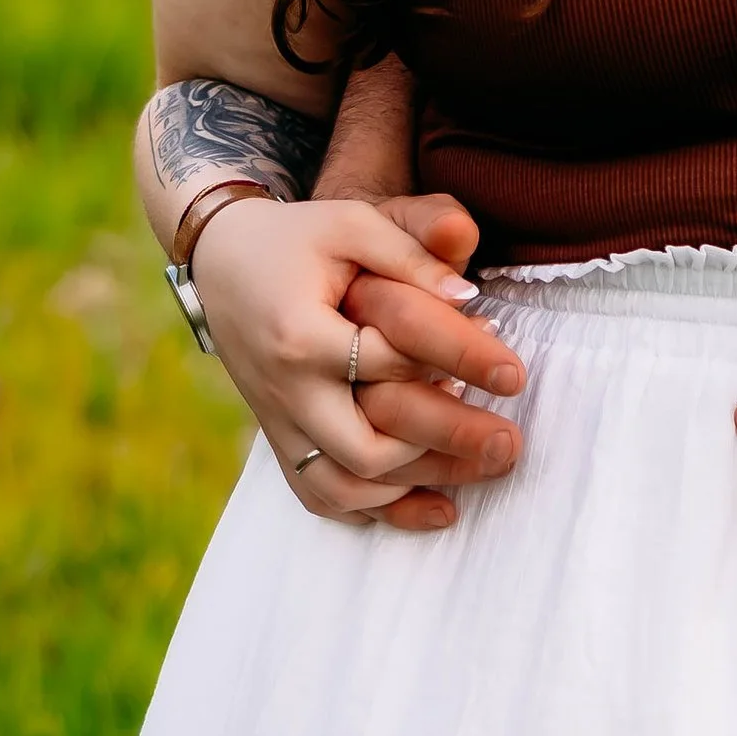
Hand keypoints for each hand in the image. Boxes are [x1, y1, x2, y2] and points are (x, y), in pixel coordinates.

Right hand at [190, 193, 526, 533]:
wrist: (223, 259)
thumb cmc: (298, 237)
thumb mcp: (352, 224)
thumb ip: (409, 254)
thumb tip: (468, 295)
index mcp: (302, 336)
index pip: (393, 363)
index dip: (459, 364)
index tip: (513, 371)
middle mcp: (287, 391)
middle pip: (368, 449)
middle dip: (445, 448)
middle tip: (510, 442)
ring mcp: (279, 422)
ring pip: (345, 487)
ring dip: (415, 486)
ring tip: (480, 469)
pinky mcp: (278, 437)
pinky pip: (320, 495)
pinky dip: (374, 511)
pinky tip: (435, 507)